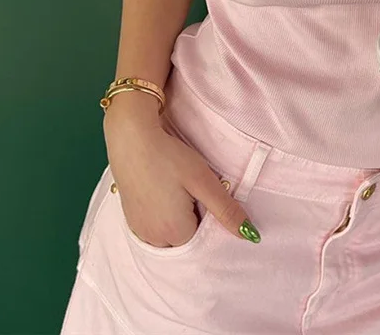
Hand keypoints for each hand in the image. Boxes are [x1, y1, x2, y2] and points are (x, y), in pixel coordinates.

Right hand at [103, 92, 259, 245]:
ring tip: (177, 188)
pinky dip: (162, 215)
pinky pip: (153, 228)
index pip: (203, 240)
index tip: (206, 194)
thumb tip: (250, 235)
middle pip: (185, 240)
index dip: (209, 217)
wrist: (131, 139)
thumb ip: (226, 210)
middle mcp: (154, 239)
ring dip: (178, 218)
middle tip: (191, 189)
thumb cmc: (169, 157)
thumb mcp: (203, 181)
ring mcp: (139, 230)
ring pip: (169, 234)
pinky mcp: (130, 218)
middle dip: (194, 219)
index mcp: (175, 233)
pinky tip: (164, 190)